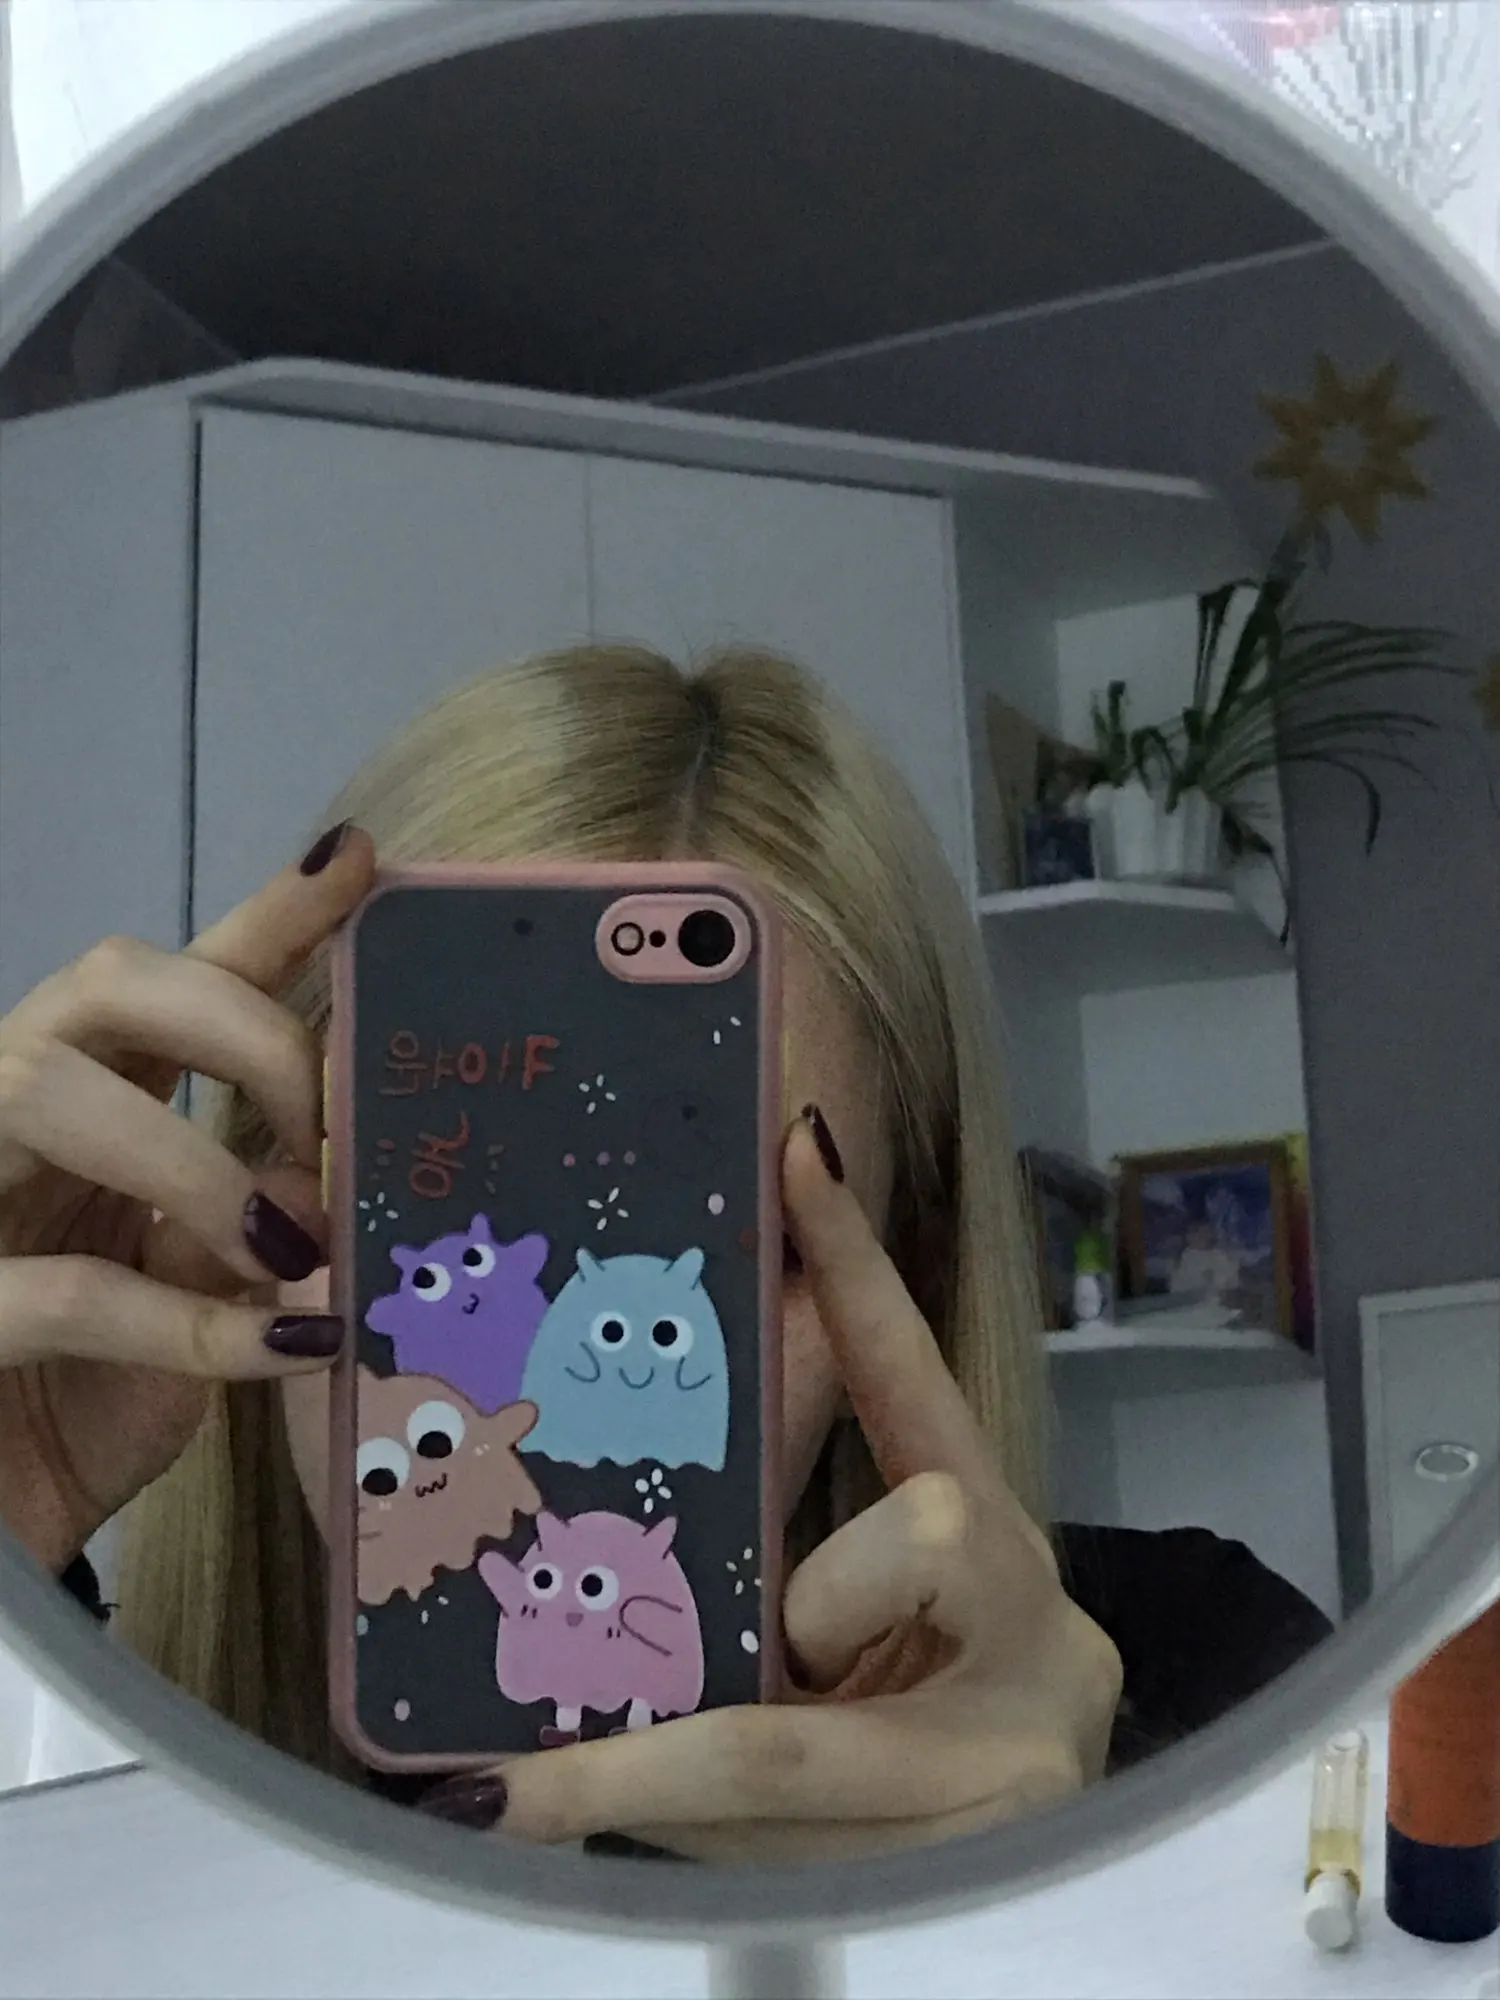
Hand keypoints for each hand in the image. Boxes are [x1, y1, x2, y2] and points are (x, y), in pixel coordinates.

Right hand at [0, 827, 375, 1570]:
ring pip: (43, 1086)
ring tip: (295, 1244)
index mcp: (88, 1098)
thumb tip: (327, 1172)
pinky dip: (190, 1323)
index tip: (359, 861)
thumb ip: (259, 1212)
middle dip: (241, 1029)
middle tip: (329, 1122)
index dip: (268, 914)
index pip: (178, 981)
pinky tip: (291, 1350)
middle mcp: (11, 1114)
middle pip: (104, 985)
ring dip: (195, 1159)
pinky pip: (62, 1291)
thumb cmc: (90, 1395)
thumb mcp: (199, 1290)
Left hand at [424, 1118, 1123, 1861]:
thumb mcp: (830, 1643)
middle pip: (928, 1533)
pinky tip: (533, 1811)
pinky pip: (783, 1821)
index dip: (857, 1263)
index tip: (797, 1144)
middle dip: (811, 1603)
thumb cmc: (890, 1759)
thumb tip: (583, 1515)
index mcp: (988, 1534)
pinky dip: (642, 1818)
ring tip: (542, 1785)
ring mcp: (1032, 1733)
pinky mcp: (997, 1837)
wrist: (1000, 1895)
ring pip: (807, 1721)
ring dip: (670, 1757)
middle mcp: (1040, 1615)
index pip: (916, 1374)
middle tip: (779, 1652)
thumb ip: (756, 1567)